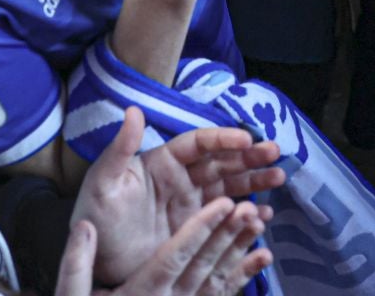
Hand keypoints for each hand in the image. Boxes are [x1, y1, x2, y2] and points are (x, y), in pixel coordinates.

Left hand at [76, 106, 286, 287]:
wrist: (97, 265)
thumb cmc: (95, 219)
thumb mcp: (103, 182)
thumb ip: (121, 148)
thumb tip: (134, 109)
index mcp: (162, 162)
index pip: (198, 144)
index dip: (223, 139)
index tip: (247, 138)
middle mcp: (181, 180)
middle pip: (221, 162)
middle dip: (249, 156)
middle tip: (275, 154)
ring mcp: (192, 207)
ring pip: (230, 188)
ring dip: (254, 182)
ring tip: (279, 179)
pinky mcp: (197, 232)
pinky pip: (227, 220)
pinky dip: (245, 217)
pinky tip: (262, 217)